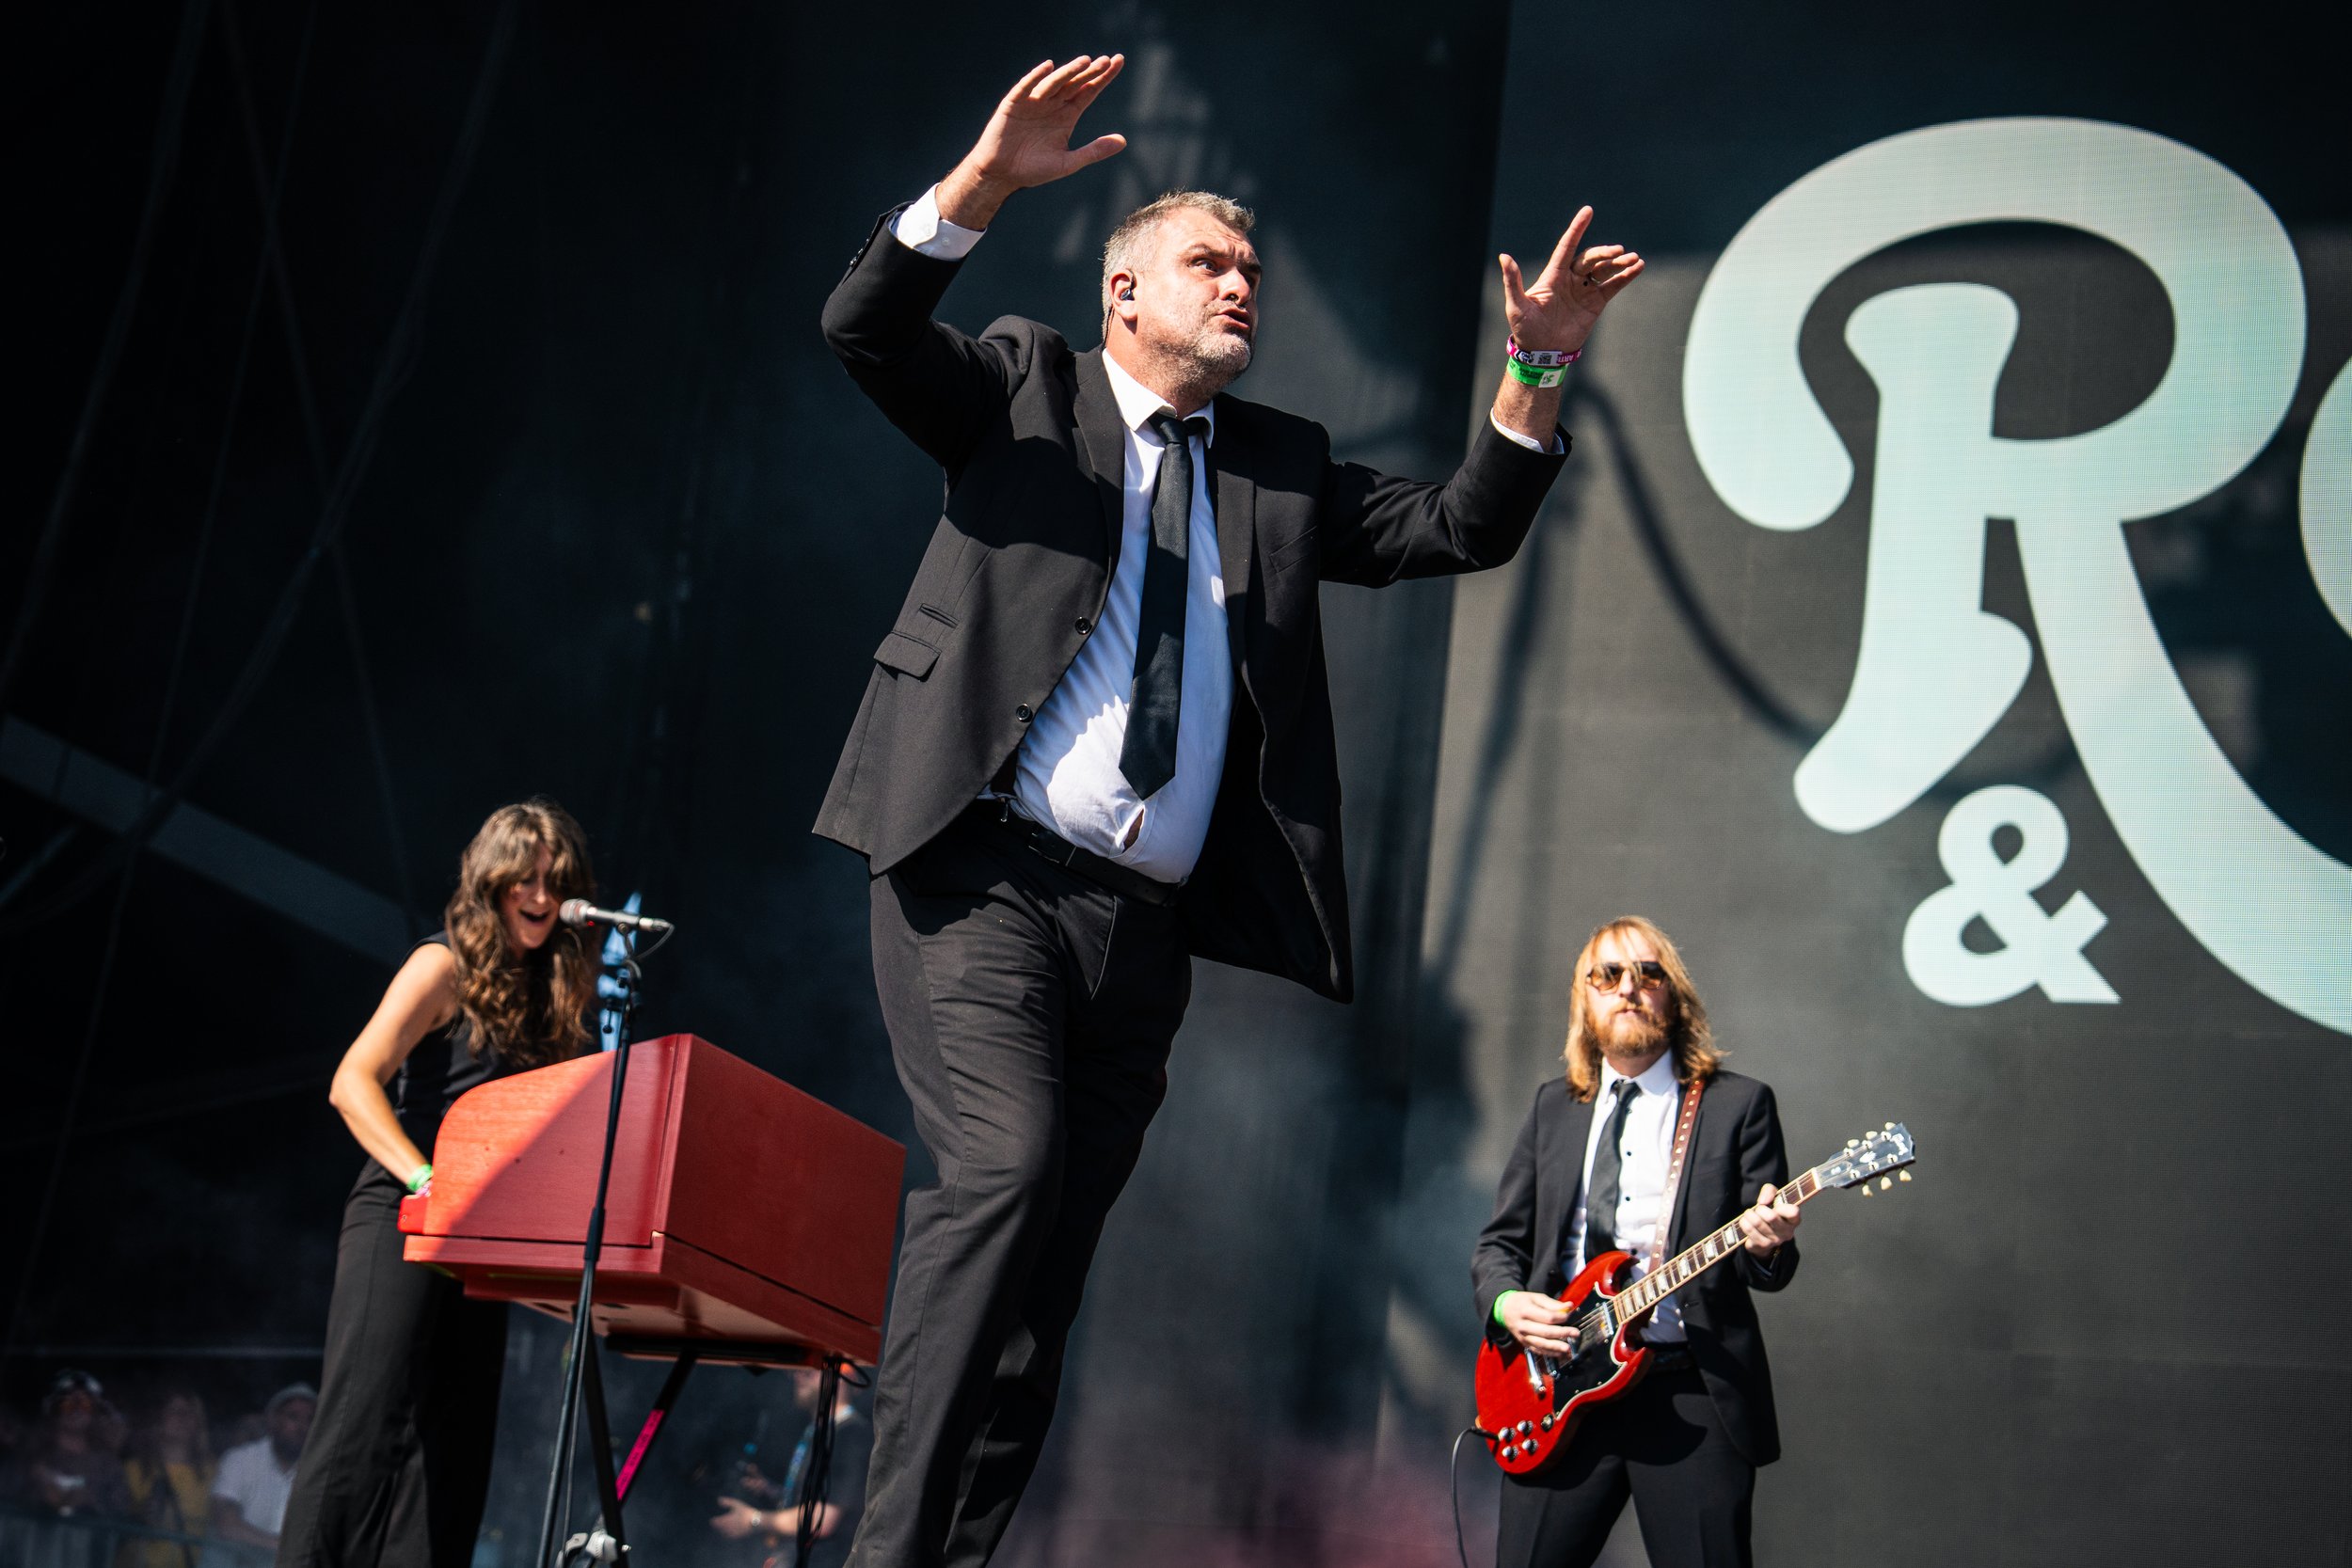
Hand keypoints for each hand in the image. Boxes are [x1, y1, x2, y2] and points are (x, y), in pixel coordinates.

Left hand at [710, 1497, 769, 1540]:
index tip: (712, 1520)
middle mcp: (729, 1526)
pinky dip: (725, 1534)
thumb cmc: (746, 1511)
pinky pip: (728, 1536)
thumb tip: (718, 1500)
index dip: (714, 1521)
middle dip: (716, 1526)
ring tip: (719, 1528)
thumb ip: (727, 1502)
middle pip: (719, 1527)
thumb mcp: (737, 1504)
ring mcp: (733, 1532)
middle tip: (714, 1524)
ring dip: (720, 1530)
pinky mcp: (737, 1536)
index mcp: (728, 1518)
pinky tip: (725, 1533)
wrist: (756, 1521)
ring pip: (723, 1532)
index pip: (718, 1521)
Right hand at [937, 56, 1126, 228]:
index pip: (1089, 91)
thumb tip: (1123, 141)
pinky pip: (1026, 87)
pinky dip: (1036, 77)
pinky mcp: (1014, 103)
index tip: (1117, 61)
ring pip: (1054, 82)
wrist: (1001, 175)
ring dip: (1069, 71)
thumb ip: (1094, 151)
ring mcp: (1033, 102)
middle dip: (1090, 71)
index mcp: (1067, 115)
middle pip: (1075, 83)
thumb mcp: (1068, 162)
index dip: (1103, 77)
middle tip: (1106, 60)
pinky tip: (1048, 68)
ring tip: (1086, 62)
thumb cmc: (1033, 170)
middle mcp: (1052, 104)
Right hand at [1497, 1290, 1577, 1357]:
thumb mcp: (1536, 1297)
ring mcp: (1523, 1336)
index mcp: (1525, 1311)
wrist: (1504, 1310)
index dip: (1560, 1317)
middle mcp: (1523, 1325)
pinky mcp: (1524, 1344)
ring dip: (1556, 1347)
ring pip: (1541, 1344)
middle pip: (1545, 1332)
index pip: (1546, 1317)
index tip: (1568, 1316)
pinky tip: (1560, 1353)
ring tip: (1568, 1349)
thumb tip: (1569, 1307)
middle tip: (1576, 1333)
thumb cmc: (1522, 1302)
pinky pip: (1538, 1351)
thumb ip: (1553, 1303)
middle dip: (1562, 1333)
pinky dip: (1549, 1353)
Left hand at [1499, 206, 1643, 354]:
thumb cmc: (1525, 329)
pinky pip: (1613, 286)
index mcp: (1553, 275)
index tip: (1588, 211)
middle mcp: (1570, 278)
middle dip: (1605, 253)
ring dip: (1619, 263)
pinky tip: (1638, 267)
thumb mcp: (1516, 306)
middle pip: (1590, 258)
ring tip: (1634, 259)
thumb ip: (1512, 281)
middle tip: (1619, 251)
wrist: (1542, 353)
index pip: (1567, 246)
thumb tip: (1504, 256)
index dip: (1577, 229)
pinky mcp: (1595, 303)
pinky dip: (1625, 276)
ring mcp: (1584, 290)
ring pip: (1604, 270)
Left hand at [1738, 1182, 1801, 1256]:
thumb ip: (1769, 1191)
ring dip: (1749, 1214)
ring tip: (1749, 1213)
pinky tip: (1746, 1221)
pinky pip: (1749, 1230)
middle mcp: (1787, 1232)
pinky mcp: (1763, 1246)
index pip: (1793, 1212)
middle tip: (1757, 1208)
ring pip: (1757, 1223)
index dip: (1781, 1207)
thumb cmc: (1771, 1210)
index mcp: (1794, 1220)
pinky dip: (1744, 1222)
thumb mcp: (1773, 1196)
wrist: (1762, 1232)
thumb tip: (1762, 1202)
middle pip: (1771, 1217)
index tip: (1774, 1206)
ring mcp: (1775, 1241)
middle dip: (1760, 1209)